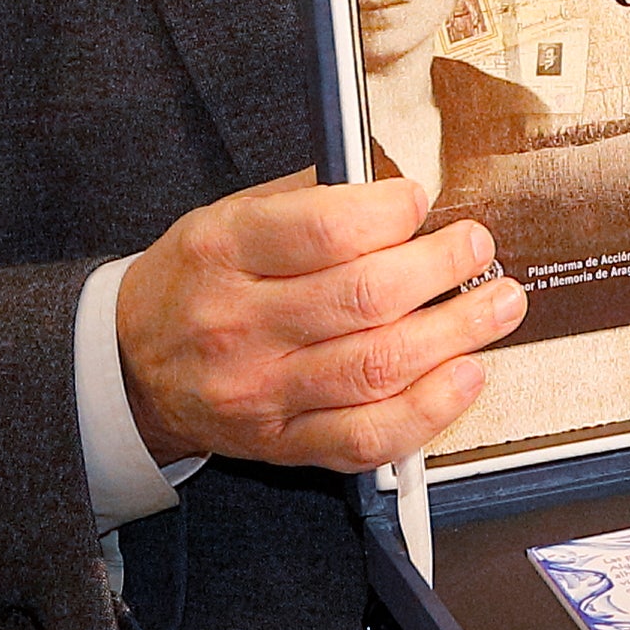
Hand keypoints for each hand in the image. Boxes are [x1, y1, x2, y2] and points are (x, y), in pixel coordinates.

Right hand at [118, 173, 524, 468]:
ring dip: (456, 335)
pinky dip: (430, 409)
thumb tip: (394, 184)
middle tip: (477, 247)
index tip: (421, 200)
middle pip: (364, 299)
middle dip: (440, 268)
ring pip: (377, 369)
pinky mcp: (284, 444)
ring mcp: (263, 394)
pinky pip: (369, 438)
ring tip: (499, 304)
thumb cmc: (195, 280)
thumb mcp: (226, 216)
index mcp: (224, 253)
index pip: (324, 230)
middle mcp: (241, 326)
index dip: (390, 212)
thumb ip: (307, 199)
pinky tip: (467, 375)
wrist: (130, 366)